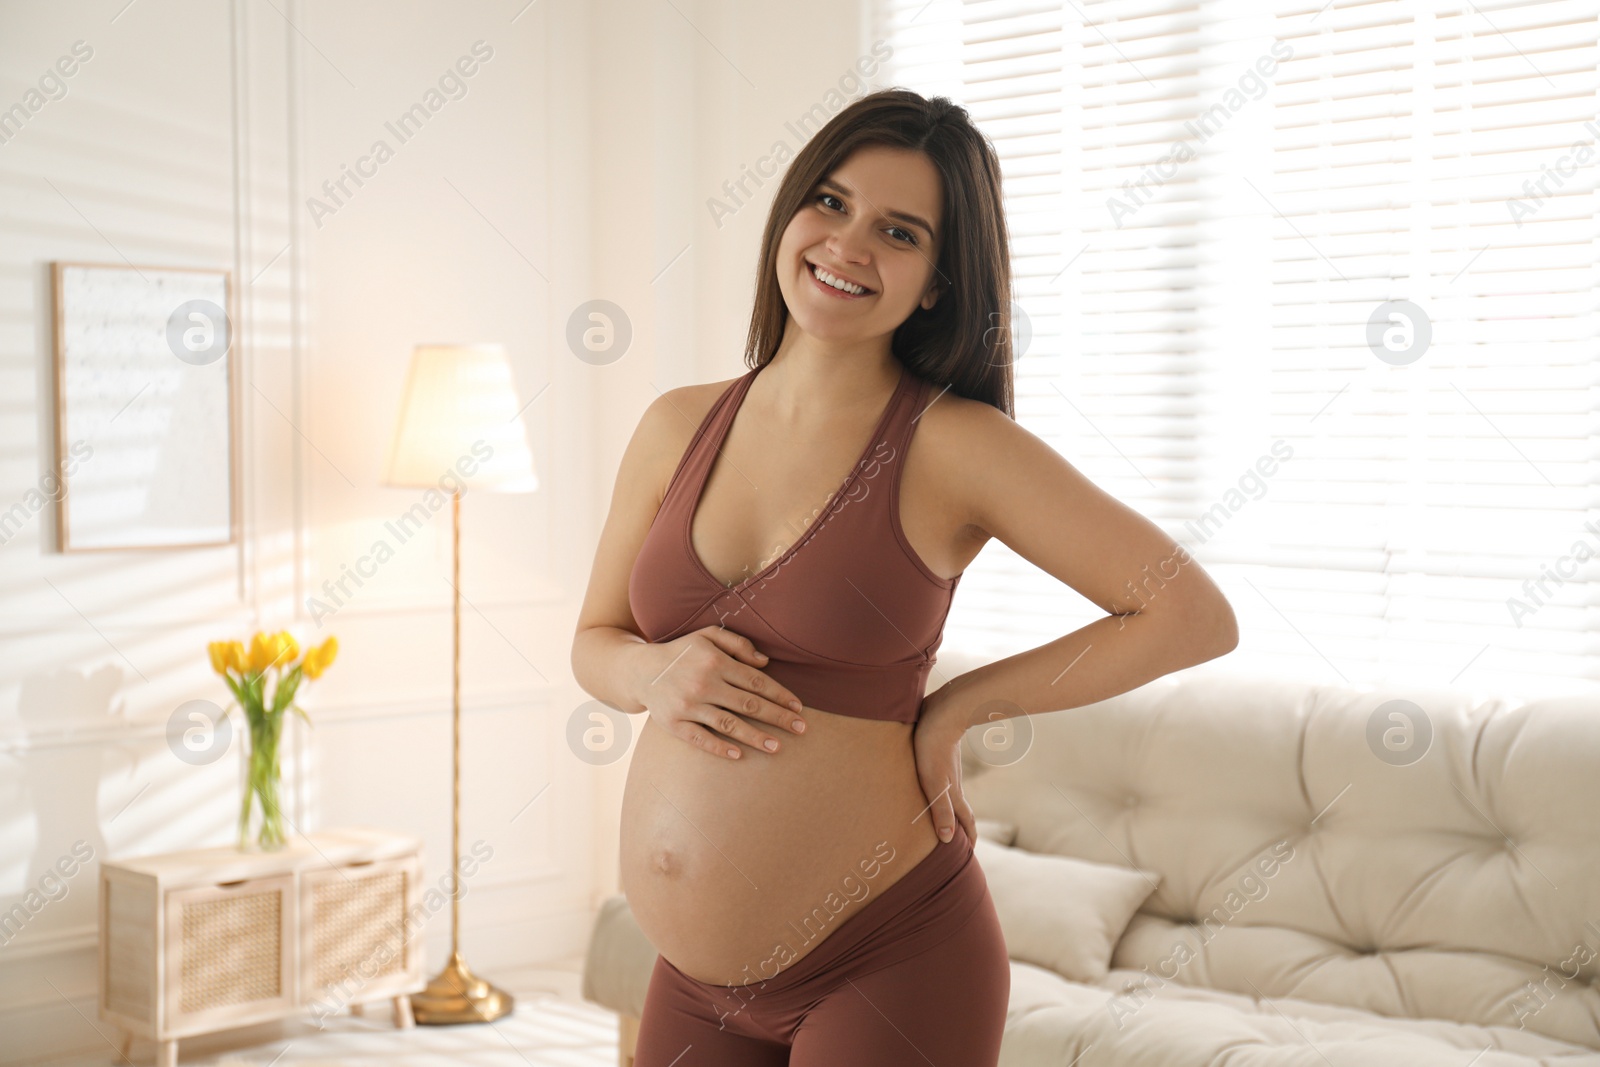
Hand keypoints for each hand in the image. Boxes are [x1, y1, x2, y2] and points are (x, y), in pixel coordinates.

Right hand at [639, 625, 807, 759]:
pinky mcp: (673, 724)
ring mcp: (688, 706)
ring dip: (756, 737)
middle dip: (778, 717)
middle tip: (801, 729)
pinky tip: (739, 754)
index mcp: (715, 661)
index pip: (756, 681)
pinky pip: (700, 739)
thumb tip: (766, 662)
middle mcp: (703, 683)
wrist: (639, 671)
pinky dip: (719, 748)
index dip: (780, 695)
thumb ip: (738, 644)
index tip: (799, 707)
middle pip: (749, 704)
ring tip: (777, 747)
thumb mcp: (707, 636)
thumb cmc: (681, 653)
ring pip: (729, 724)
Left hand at [912, 690, 975, 844]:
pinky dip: (944, 792)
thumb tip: (947, 840)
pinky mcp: (941, 756)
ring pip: (954, 796)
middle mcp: (954, 783)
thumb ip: (940, 809)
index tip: (970, 856)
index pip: (965, 822)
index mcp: (953, 793)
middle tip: (962, 844)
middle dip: (964, 829)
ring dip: (953, 811)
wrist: (943, 711)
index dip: (969, 839)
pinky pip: (945, 781)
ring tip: (948, 820)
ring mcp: (949, 770)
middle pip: (962, 811)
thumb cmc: (932, 747)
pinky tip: (935, 786)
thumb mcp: (933, 782)